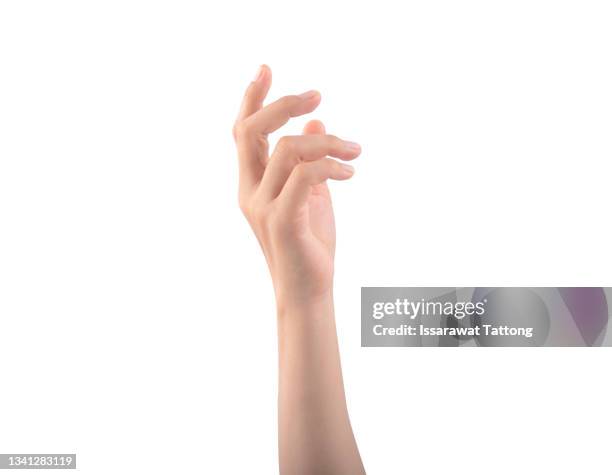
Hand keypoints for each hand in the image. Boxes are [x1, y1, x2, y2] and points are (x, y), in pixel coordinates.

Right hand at [233, 65, 360, 306]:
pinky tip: (350, 172)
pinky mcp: (282, 220)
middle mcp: (249, 191)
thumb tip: (315, 121)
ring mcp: (263, 206)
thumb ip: (308, 159)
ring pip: (287, 149)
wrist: (308, 290)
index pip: (243, 133)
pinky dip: (331, 165)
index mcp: (252, 183)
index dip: (251, 98)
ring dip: (326, 141)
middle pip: (251, 131)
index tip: (266, 68)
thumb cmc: (308, 243)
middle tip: (317, 95)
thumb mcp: (310, 194)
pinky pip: (306, 175)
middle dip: (282, 104)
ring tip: (354, 150)